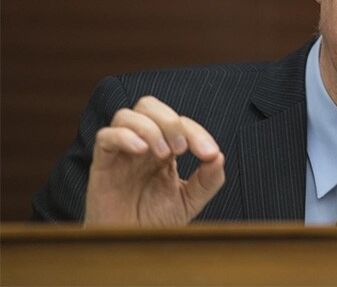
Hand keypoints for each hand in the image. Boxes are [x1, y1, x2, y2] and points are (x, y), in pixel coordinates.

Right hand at [85, 96, 224, 225]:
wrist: (130, 247)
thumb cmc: (156, 221)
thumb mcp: (190, 201)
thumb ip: (208, 180)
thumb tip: (219, 156)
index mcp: (164, 147)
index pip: (180, 123)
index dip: (197, 133)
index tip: (209, 154)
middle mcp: (142, 144)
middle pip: (149, 106)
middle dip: (170, 120)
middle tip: (180, 149)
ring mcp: (120, 153)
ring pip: (126, 115)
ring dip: (150, 128)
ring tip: (162, 153)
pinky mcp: (101, 165)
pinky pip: (105, 137)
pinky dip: (124, 136)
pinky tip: (141, 150)